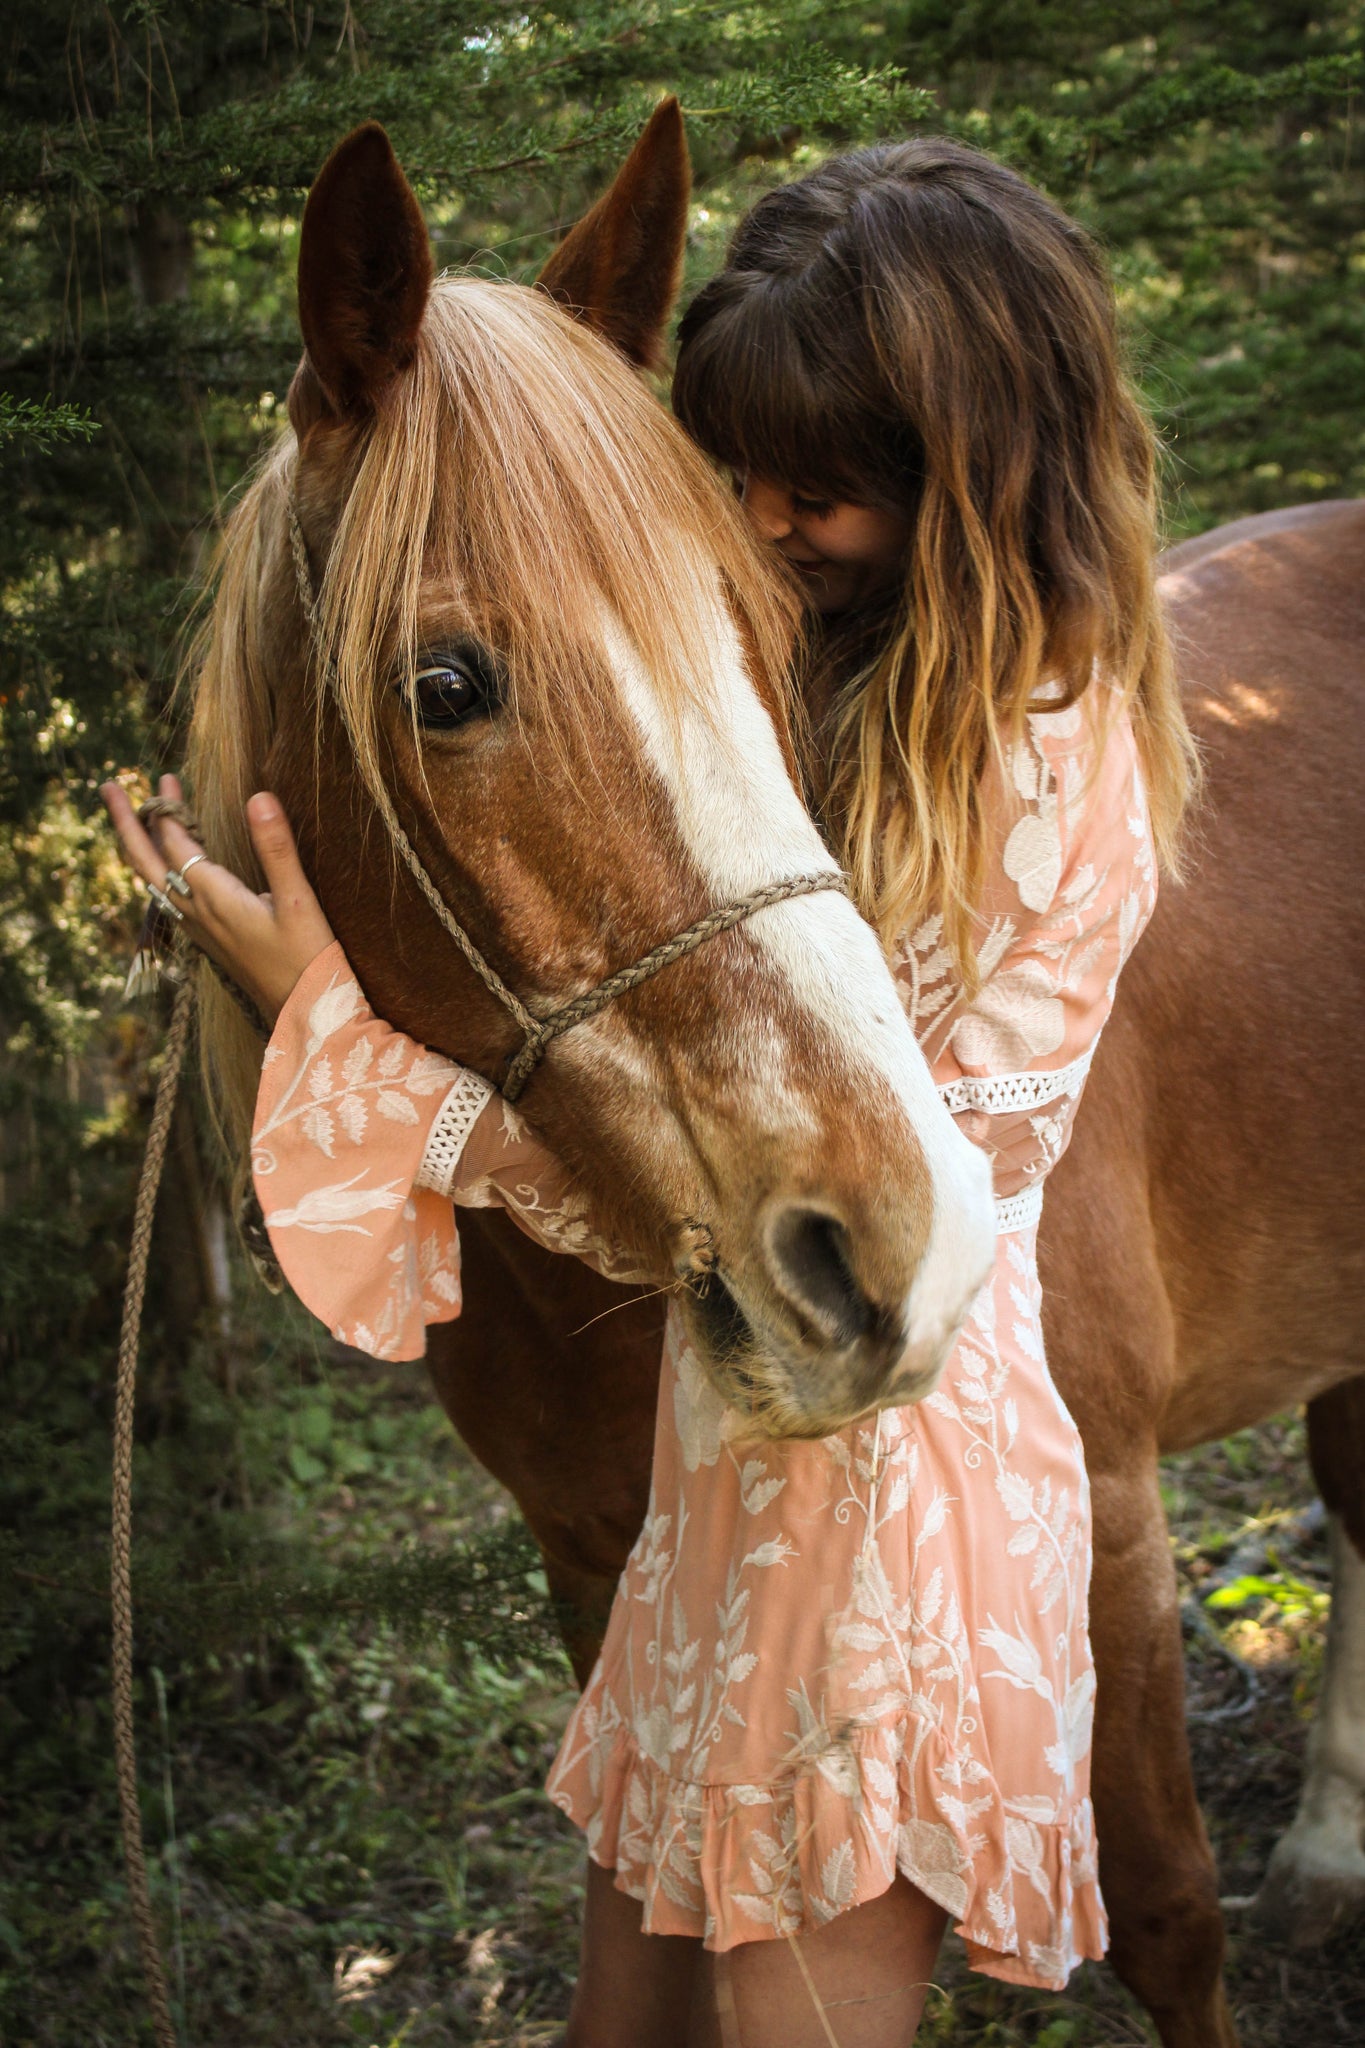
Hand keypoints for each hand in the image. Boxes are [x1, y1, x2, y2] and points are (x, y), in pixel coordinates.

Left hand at [101, 774, 334, 1027]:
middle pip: (145, 863)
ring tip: (138, 819)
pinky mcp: (211, 940)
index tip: (163, 777)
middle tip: (109, 789)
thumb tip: (258, 796)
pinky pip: (170, 898)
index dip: (165, 809)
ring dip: (141, 846)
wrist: (306, 1016)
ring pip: (155, 882)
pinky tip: (171, 867)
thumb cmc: (309, 960)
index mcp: (214, 899)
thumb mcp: (299, 901)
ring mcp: (201, 930)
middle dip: (127, 824)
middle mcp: (197, 914)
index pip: (174, 844)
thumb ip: (276, 847)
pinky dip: (160, 870)